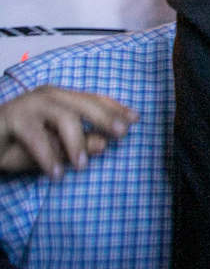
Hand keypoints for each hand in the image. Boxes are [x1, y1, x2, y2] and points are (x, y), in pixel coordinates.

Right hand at [0, 87, 137, 178]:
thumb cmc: (18, 143)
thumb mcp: (53, 147)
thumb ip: (76, 144)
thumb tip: (104, 145)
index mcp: (61, 98)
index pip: (94, 99)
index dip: (116, 107)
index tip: (136, 119)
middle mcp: (48, 96)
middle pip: (83, 103)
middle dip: (105, 118)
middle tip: (121, 135)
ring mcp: (30, 104)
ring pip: (63, 117)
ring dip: (76, 142)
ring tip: (81, 166)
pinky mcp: (12, 118)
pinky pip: (36, 137)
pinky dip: (48, 156)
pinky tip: (56, 173)